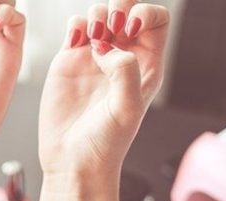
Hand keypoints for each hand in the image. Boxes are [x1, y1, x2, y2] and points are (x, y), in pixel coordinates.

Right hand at [39, 1, 169, 176]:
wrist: (73, 160)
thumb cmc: (105, 144)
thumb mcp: (127, 109)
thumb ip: (125, 71)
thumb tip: (107, 48)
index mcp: (147, 66)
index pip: (156, 22)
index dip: (146, 14)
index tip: (130, 27)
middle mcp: (122, 58)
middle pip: (127, 10)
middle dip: (119, 7)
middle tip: (110, 25)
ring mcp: (94, 57)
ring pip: (100, 14)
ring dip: (96, 15)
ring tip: (92, 40)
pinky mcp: (68, 60)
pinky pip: (74, 27)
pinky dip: (75, 24)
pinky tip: (75, 42)